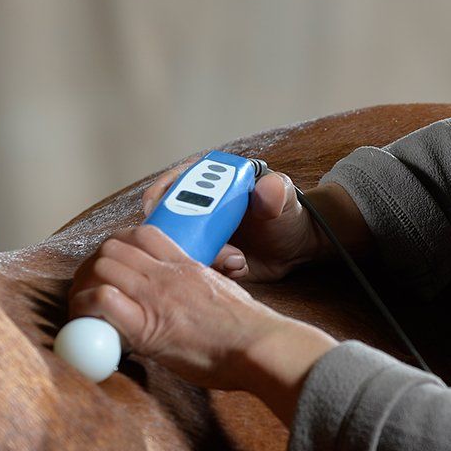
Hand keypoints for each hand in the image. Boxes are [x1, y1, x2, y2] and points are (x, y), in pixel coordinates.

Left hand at [68, 223, 297, 390]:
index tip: (117, 263)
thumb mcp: (223, 292)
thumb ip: (201, 288)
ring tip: (83, 307)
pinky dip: (86, 309)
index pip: (144, 234)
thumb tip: (191, 302)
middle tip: (91, 287)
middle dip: (94, 265)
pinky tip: (87, 323)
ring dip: (85, 286)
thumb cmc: (248, 329)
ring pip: (102, 267)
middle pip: (113, 247)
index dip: (122, 244)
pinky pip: (101, 301)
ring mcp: (155, 296)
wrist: (258, 346)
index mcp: (187, 265)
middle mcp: (167, 275)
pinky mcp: (145, 326)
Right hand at [141, 158, 321, 282]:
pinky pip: (196, 266)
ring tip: (236, 259)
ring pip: (180, 246)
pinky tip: (239, 268)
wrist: (295, 248)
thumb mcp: (285, 198)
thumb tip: (267, 187)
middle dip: (178, 233)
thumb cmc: (287, 214)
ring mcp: (200, 235)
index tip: (155, 206)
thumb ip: (276, 191)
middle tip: (194, 244)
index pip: (175, 180)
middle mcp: (199, 208)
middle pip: (168, 218)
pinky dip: (214, 270)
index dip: (160, 192)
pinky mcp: (207, 258)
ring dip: (202, 255)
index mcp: (212, 181)